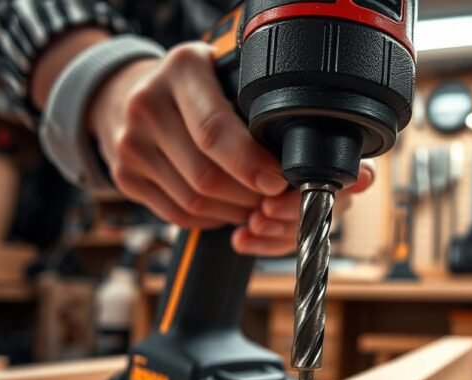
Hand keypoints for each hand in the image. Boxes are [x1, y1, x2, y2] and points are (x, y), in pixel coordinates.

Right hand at [87, 42, 373, 255]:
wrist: (130, 93)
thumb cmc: (201, 88)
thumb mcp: (230, 74)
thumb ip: (266, 105)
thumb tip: (347, 162)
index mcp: (183, 67)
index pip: (216, 130)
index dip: (251, 164)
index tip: (279, 181)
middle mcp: (147, 103)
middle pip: (207, 176)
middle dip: (250, 197)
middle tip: (275, 198)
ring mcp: (130, 143)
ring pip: (195, 201)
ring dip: (235, 211)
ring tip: (254, 201)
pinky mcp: (124, 175)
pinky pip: (179, 215)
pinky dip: (211, 218)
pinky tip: (227, 205)